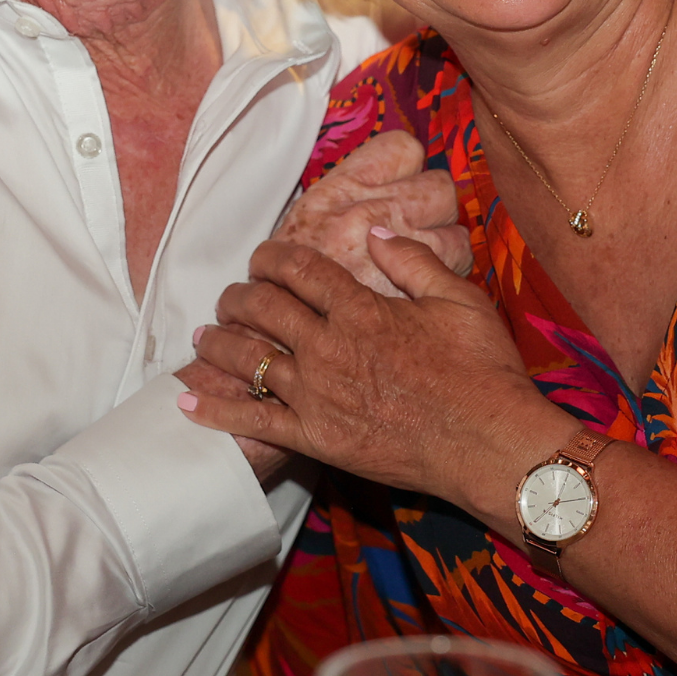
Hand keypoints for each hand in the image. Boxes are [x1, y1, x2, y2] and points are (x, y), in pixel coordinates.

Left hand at [178, 232, 561, 519]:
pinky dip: (217, 411)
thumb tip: (374, 232)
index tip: (262, 257)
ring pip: (249, 360)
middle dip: (239, 295)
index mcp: (361, 308)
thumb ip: (412, 260)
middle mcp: (329, 347)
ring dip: (219, 343)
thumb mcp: (458, 299)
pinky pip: (254, 421)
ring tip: (203, 336)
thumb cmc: (482, 370)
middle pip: (264, 309)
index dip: (272, 257)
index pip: (299, 269)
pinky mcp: (315, 438)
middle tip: (232, 295)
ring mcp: (317, 396)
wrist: (488, 443)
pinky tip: (188, 403)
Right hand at [275, 130, 471, 296]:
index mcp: (340, 191)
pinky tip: (427, 290)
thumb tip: (373, 188)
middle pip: (439, 186)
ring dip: (447, 242)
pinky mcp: (412, 285)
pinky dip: (449, 274)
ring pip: (456, 227)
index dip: (408, 170)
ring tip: (427, 261)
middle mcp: (370, 211)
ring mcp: (393, 249)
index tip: (402, 189)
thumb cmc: (283, 286)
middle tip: (421, 228)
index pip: (402, 149)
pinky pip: (455, 262)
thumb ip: (338, 204)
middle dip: (436, 208)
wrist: (275, 338)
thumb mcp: (298, 229)